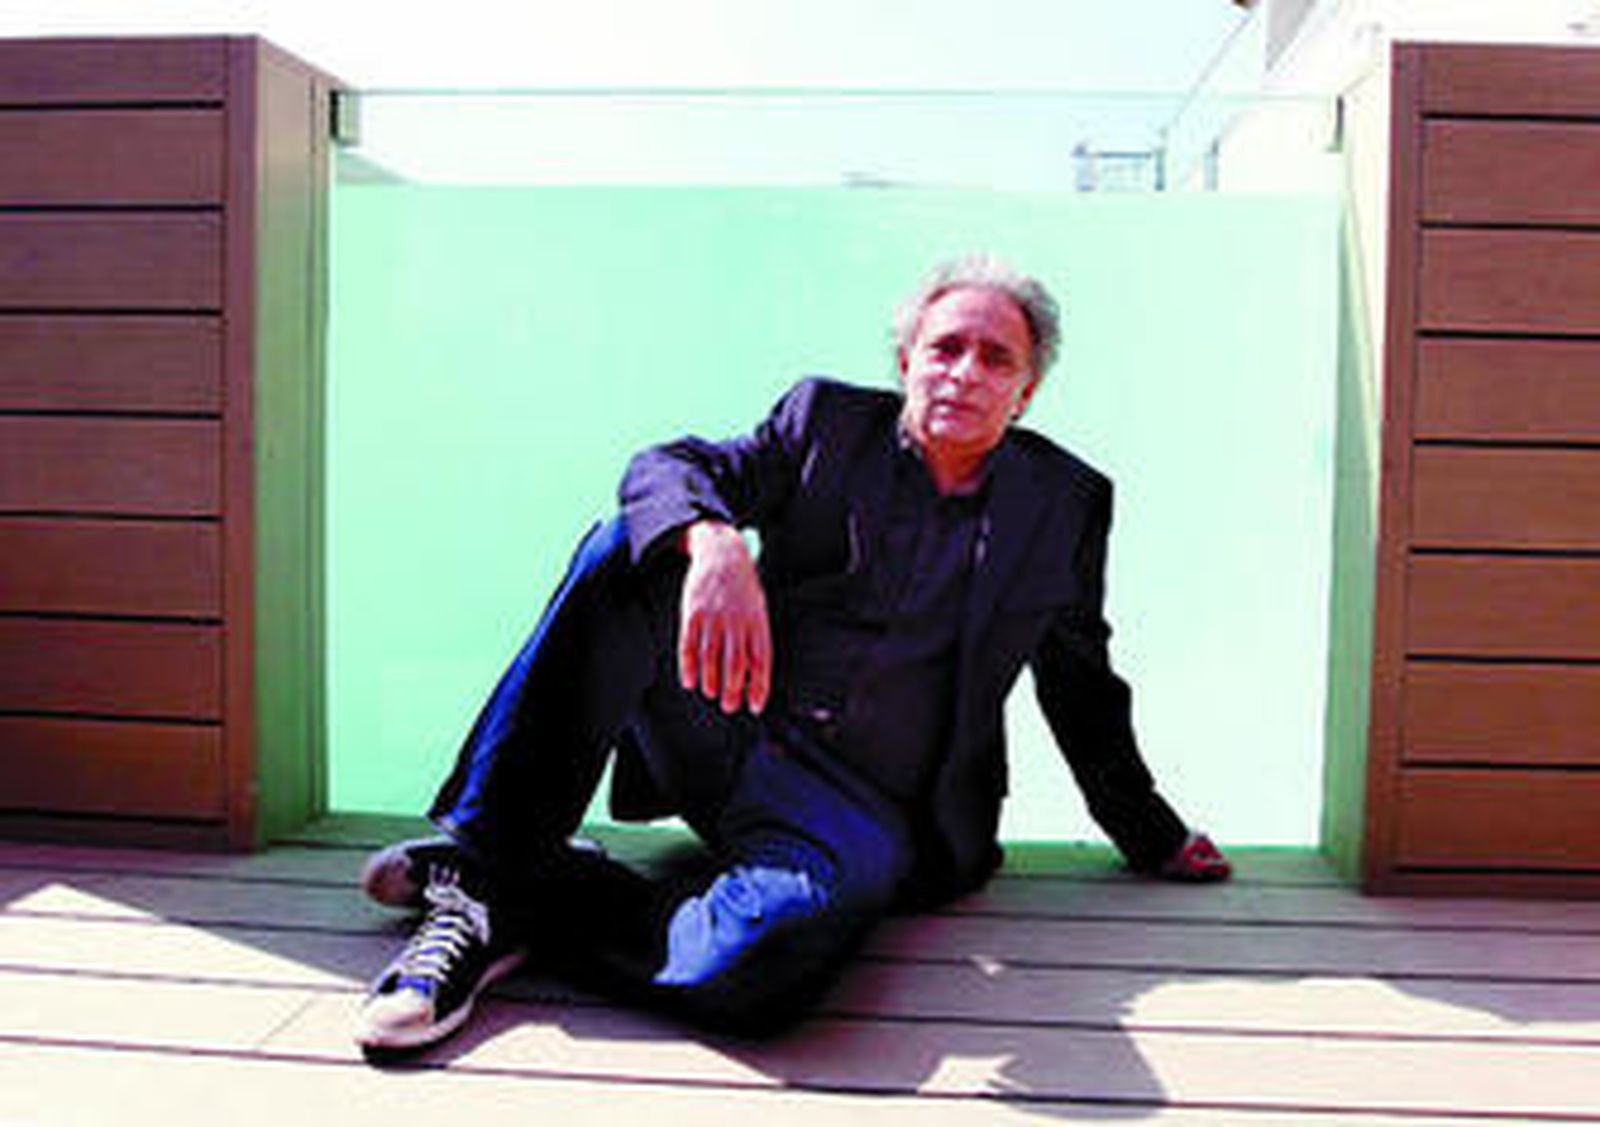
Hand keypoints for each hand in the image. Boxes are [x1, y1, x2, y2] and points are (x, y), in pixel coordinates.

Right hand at [678, 521, 771, 713]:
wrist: (723, 554)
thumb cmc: (744, 589)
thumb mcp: (759, 610)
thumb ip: (756, 640)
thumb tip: (754, 676)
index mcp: (757, 622)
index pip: (760, 661)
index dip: (758, 686)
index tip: (755, 706)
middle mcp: (736, 621)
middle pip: (735, 664)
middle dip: (732, 690)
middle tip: (729, 706)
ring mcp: (713, 617)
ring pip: (711, 658)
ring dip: (710, 681)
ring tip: (711, 694)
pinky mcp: (692, 613)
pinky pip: (688, 645)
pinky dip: (688, 667)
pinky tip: (689, 681)